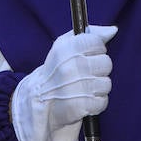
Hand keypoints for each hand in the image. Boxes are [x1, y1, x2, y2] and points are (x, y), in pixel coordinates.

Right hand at [11, 25, 117, 140]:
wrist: (28, 111)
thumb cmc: (48, 80)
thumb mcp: (62, 51)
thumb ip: (89, 37)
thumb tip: (113, 29)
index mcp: (64, 47)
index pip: (98, 42)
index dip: (96, 53)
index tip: (86, 60)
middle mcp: (69, 64)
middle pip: (106, 64)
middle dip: (99, 74)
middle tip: (82, 81)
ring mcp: (73, 85)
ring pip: (106, 84)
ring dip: (98, 92)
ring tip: (81, 95)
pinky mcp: (77, 104)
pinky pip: (101, 102)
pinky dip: (96, 106)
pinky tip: (83, 107)